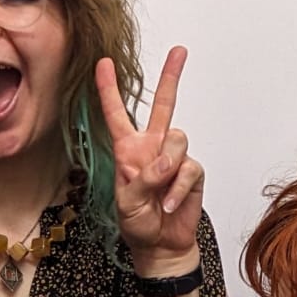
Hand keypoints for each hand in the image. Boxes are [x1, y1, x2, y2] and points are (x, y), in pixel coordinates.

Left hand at [97, 46, 203, 273]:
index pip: (117, 114)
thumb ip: (142, 179)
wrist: (161, 245)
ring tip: (160, 192)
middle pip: (163, 104)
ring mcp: (174, 157)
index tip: (103, 63)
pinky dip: (178, 188)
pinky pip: (189, 168)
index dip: (108, 89)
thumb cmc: (137, 222)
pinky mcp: (192, 171)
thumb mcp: (126, 202)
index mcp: (128, 149)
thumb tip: (166, 162)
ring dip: (167, 166)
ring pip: (178, 138)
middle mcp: (152, 147)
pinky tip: (170, 204)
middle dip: (171, 76)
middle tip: (179, 51)